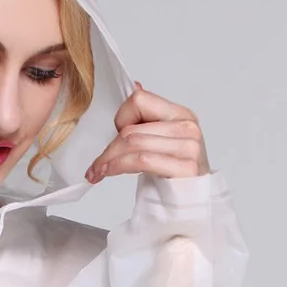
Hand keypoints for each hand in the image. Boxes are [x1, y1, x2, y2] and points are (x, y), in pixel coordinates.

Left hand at [85, 82, 210, 183]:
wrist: (189, 202)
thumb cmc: (171, 171)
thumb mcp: (158, 139)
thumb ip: (146, 115)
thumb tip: (135, 84)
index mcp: (181, 114)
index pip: (139, 100)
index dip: (121, 118)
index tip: (115, 135)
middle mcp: (188, 127)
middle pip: (131, 128)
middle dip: (109, 147)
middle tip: (97, 163)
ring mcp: (189, 147)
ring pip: (133, 143)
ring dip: (108, 159)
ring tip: (98, 171)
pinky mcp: (185, 167)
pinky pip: (141, 160)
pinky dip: (118, 166)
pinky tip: (108, 173)